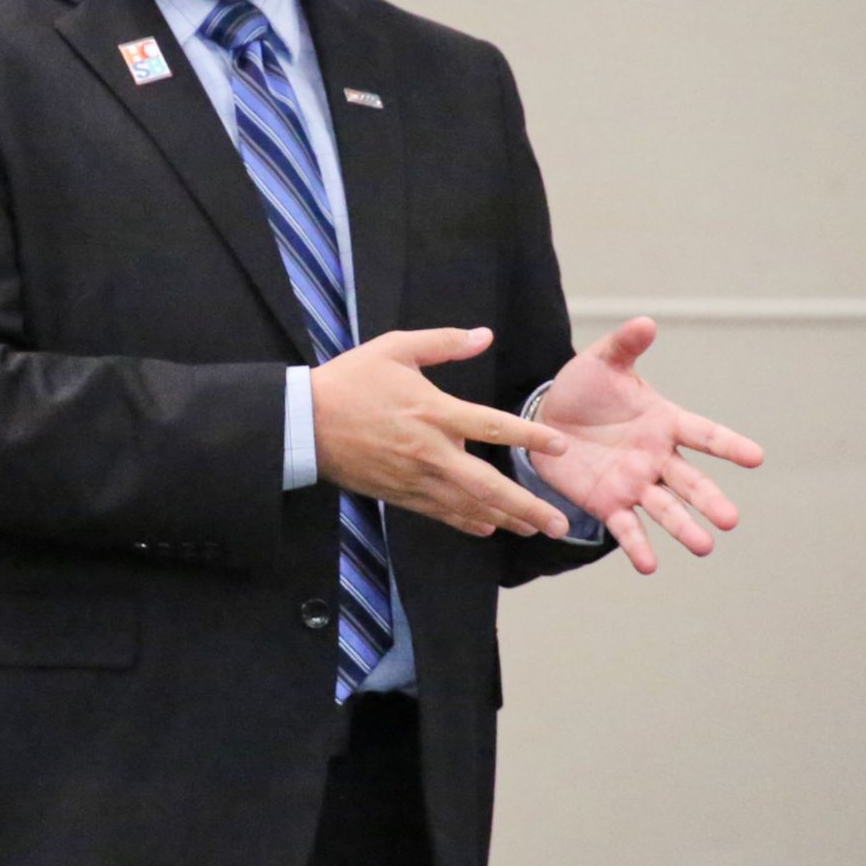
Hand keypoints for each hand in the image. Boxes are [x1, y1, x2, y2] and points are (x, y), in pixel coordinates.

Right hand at [312, 327, 575, 538]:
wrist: (305, 422)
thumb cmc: (350, 381)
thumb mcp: (395, 348)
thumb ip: (443, 342)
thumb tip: (484, 335)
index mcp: (434, 411)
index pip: (493, 427)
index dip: (530, 437)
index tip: (560, 448)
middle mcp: (430, 451)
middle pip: (489, 485)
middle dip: (528, 507)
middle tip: (559, 523)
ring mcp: (415, 478)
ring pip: (469, 506)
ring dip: (506, 519)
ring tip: (536, 529)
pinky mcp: (399, 494)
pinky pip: (441, 512)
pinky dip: (468, 522)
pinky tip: (488, 528)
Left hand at [535, 317, 763, 572]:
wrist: (545, 419)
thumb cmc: (583, 388)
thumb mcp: (601, 363)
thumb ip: (625, 346)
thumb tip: (646, 322)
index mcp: (664, 422)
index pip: (704, 434)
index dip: (729, 445)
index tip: (757, 457)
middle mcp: (657, 458)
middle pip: (690, 481)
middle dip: (710, 500)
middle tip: (730, 519)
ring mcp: (636, 483)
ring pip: (666, 508)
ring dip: (684, 528)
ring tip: (704, 547)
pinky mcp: (609, 503)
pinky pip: (627, 527)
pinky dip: (638, 546)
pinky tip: (649, 566)